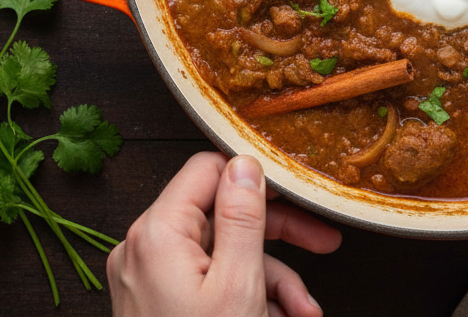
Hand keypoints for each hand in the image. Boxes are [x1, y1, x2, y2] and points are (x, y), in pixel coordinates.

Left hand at [107, 151, 341, 316]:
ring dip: (271, 279)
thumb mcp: (239, 286)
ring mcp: (148, 278)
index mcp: (157, 234)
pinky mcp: (157, 302)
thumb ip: (243, 217)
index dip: (257, 179)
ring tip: (302, 312)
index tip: (297, 195)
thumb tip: (246, 164)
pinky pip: (209, 282)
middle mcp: (144, 250)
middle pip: (221, 214)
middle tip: (323, 242)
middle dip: (278, 236)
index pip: (209, 170)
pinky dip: (247, 297)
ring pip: (222, 254)